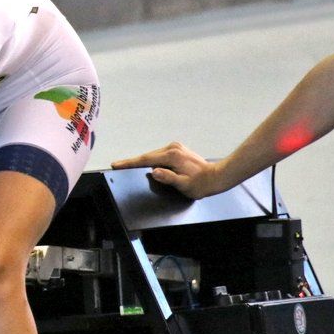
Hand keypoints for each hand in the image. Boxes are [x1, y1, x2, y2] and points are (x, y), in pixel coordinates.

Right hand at [111, 141, 226, 199]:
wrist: (216, 177)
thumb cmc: (201, 184)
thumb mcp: (184, 185)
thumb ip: (169, 178)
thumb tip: (154, 172)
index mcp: (172, 156)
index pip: (146, 159)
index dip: (130, 162)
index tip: (117, 164)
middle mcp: (173, 148)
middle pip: (148, 156)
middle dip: (133, 161)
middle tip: (118, 165)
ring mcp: (175, 147)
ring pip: (153, 155)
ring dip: (143, 161)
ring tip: (130, 166)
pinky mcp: (177, 149)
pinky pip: (160, 154)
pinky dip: (152, 159)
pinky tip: (148, 164)